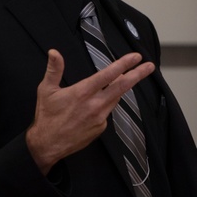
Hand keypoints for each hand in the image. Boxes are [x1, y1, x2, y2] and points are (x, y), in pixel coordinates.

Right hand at [26, 49, 154, 174]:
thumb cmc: (46, 116)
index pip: (108, 75)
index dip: (123, 64)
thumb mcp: (46, 90)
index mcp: (82, 92)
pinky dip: (106, 104)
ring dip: (120, 88)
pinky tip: (95, 105)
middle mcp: (94, 105)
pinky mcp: (101, 128)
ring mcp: (100, 118)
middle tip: (150, 66)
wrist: (47, 145)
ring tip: (123, 78)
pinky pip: (108, 112)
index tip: (136, 57)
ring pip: (115, 98)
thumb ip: (54, 70)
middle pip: (122, 87)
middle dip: (138, 75)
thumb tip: (54, 52)